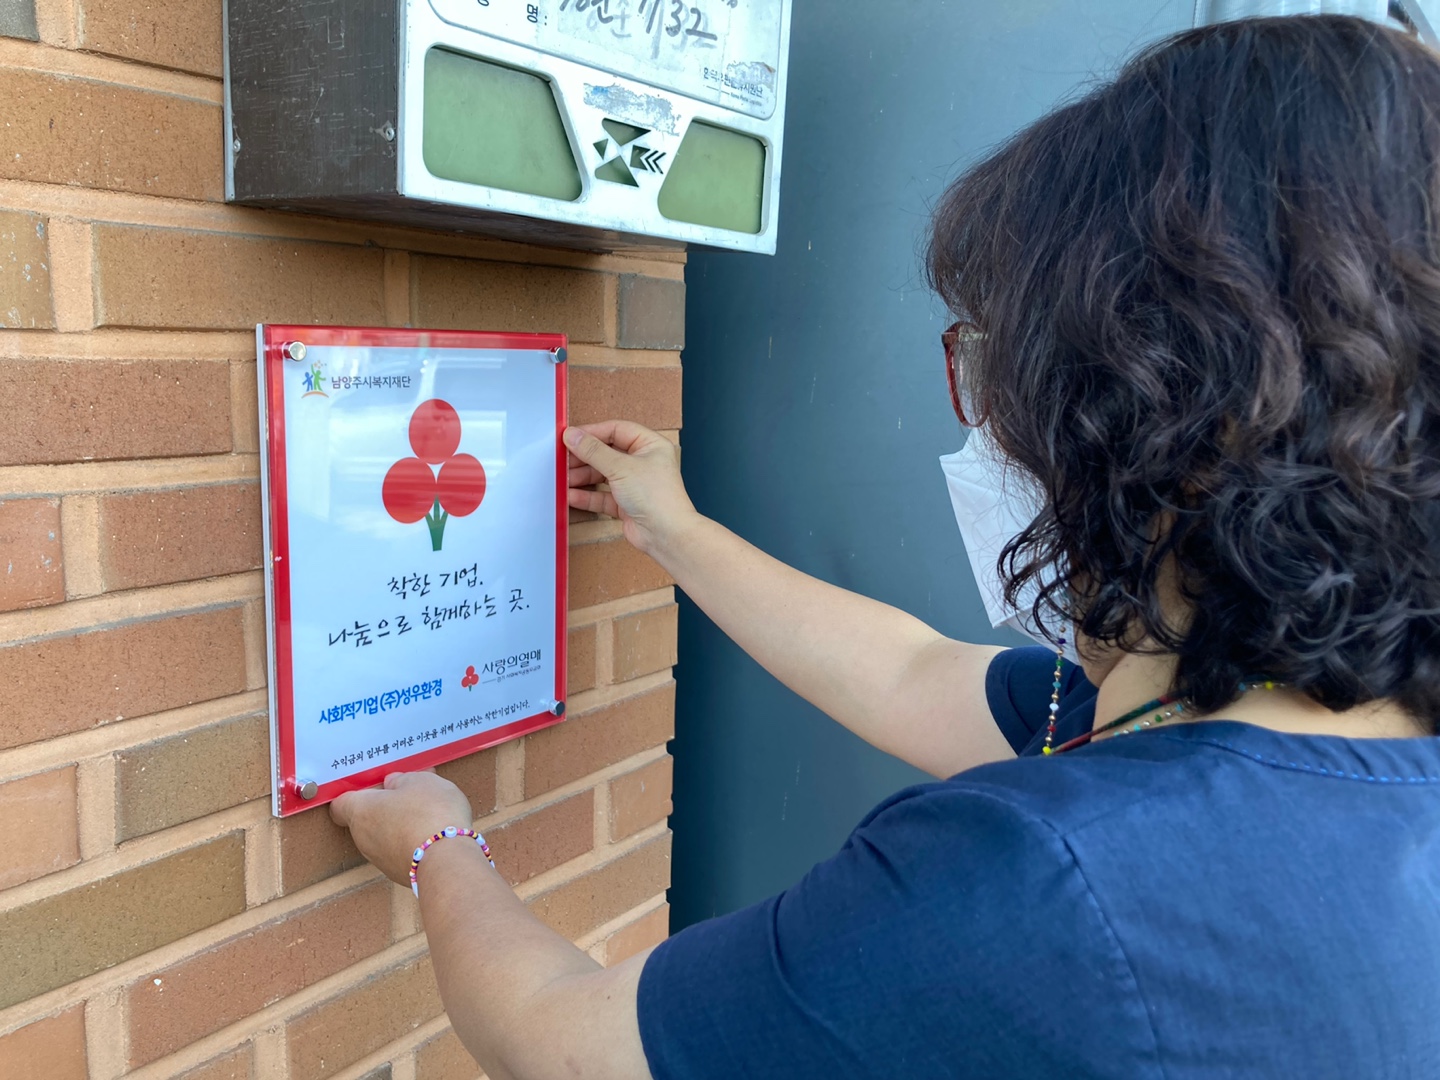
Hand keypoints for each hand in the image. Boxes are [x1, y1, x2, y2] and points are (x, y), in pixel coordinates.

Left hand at [330, 771, 472, 886]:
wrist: (446, 861)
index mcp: (361, 810)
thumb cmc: (428, 813)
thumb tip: (392, 784)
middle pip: (366, 818)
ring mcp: (379, 859)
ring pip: (384, 836)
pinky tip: (434, 834)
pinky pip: (400, 851)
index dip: (355, 793)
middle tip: (410, 793)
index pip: (340, 804)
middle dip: (385, 806)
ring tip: (429, 813)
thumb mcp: (419, 781)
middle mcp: (362, 837)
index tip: (373, 786)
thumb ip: (401, 780)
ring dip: (400, 825)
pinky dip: (412, 842)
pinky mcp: (398, 872)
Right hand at [565, 421, 699, 556]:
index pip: (617, 430)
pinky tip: (571, 495)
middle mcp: (643, 463)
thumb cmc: (656, 497)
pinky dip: (587, 496)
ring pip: (602, 475)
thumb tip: (572, 435)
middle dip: (584, 457)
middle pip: (607, 453)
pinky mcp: (626, 504)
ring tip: (563, 478)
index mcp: (650, 445)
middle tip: (563, 459)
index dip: (592, 433)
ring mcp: (634, 484)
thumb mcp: (621, 467)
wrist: (666, 534)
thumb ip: (593, 451)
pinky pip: (602, 496)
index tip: (570, 436)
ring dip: (582, 477)